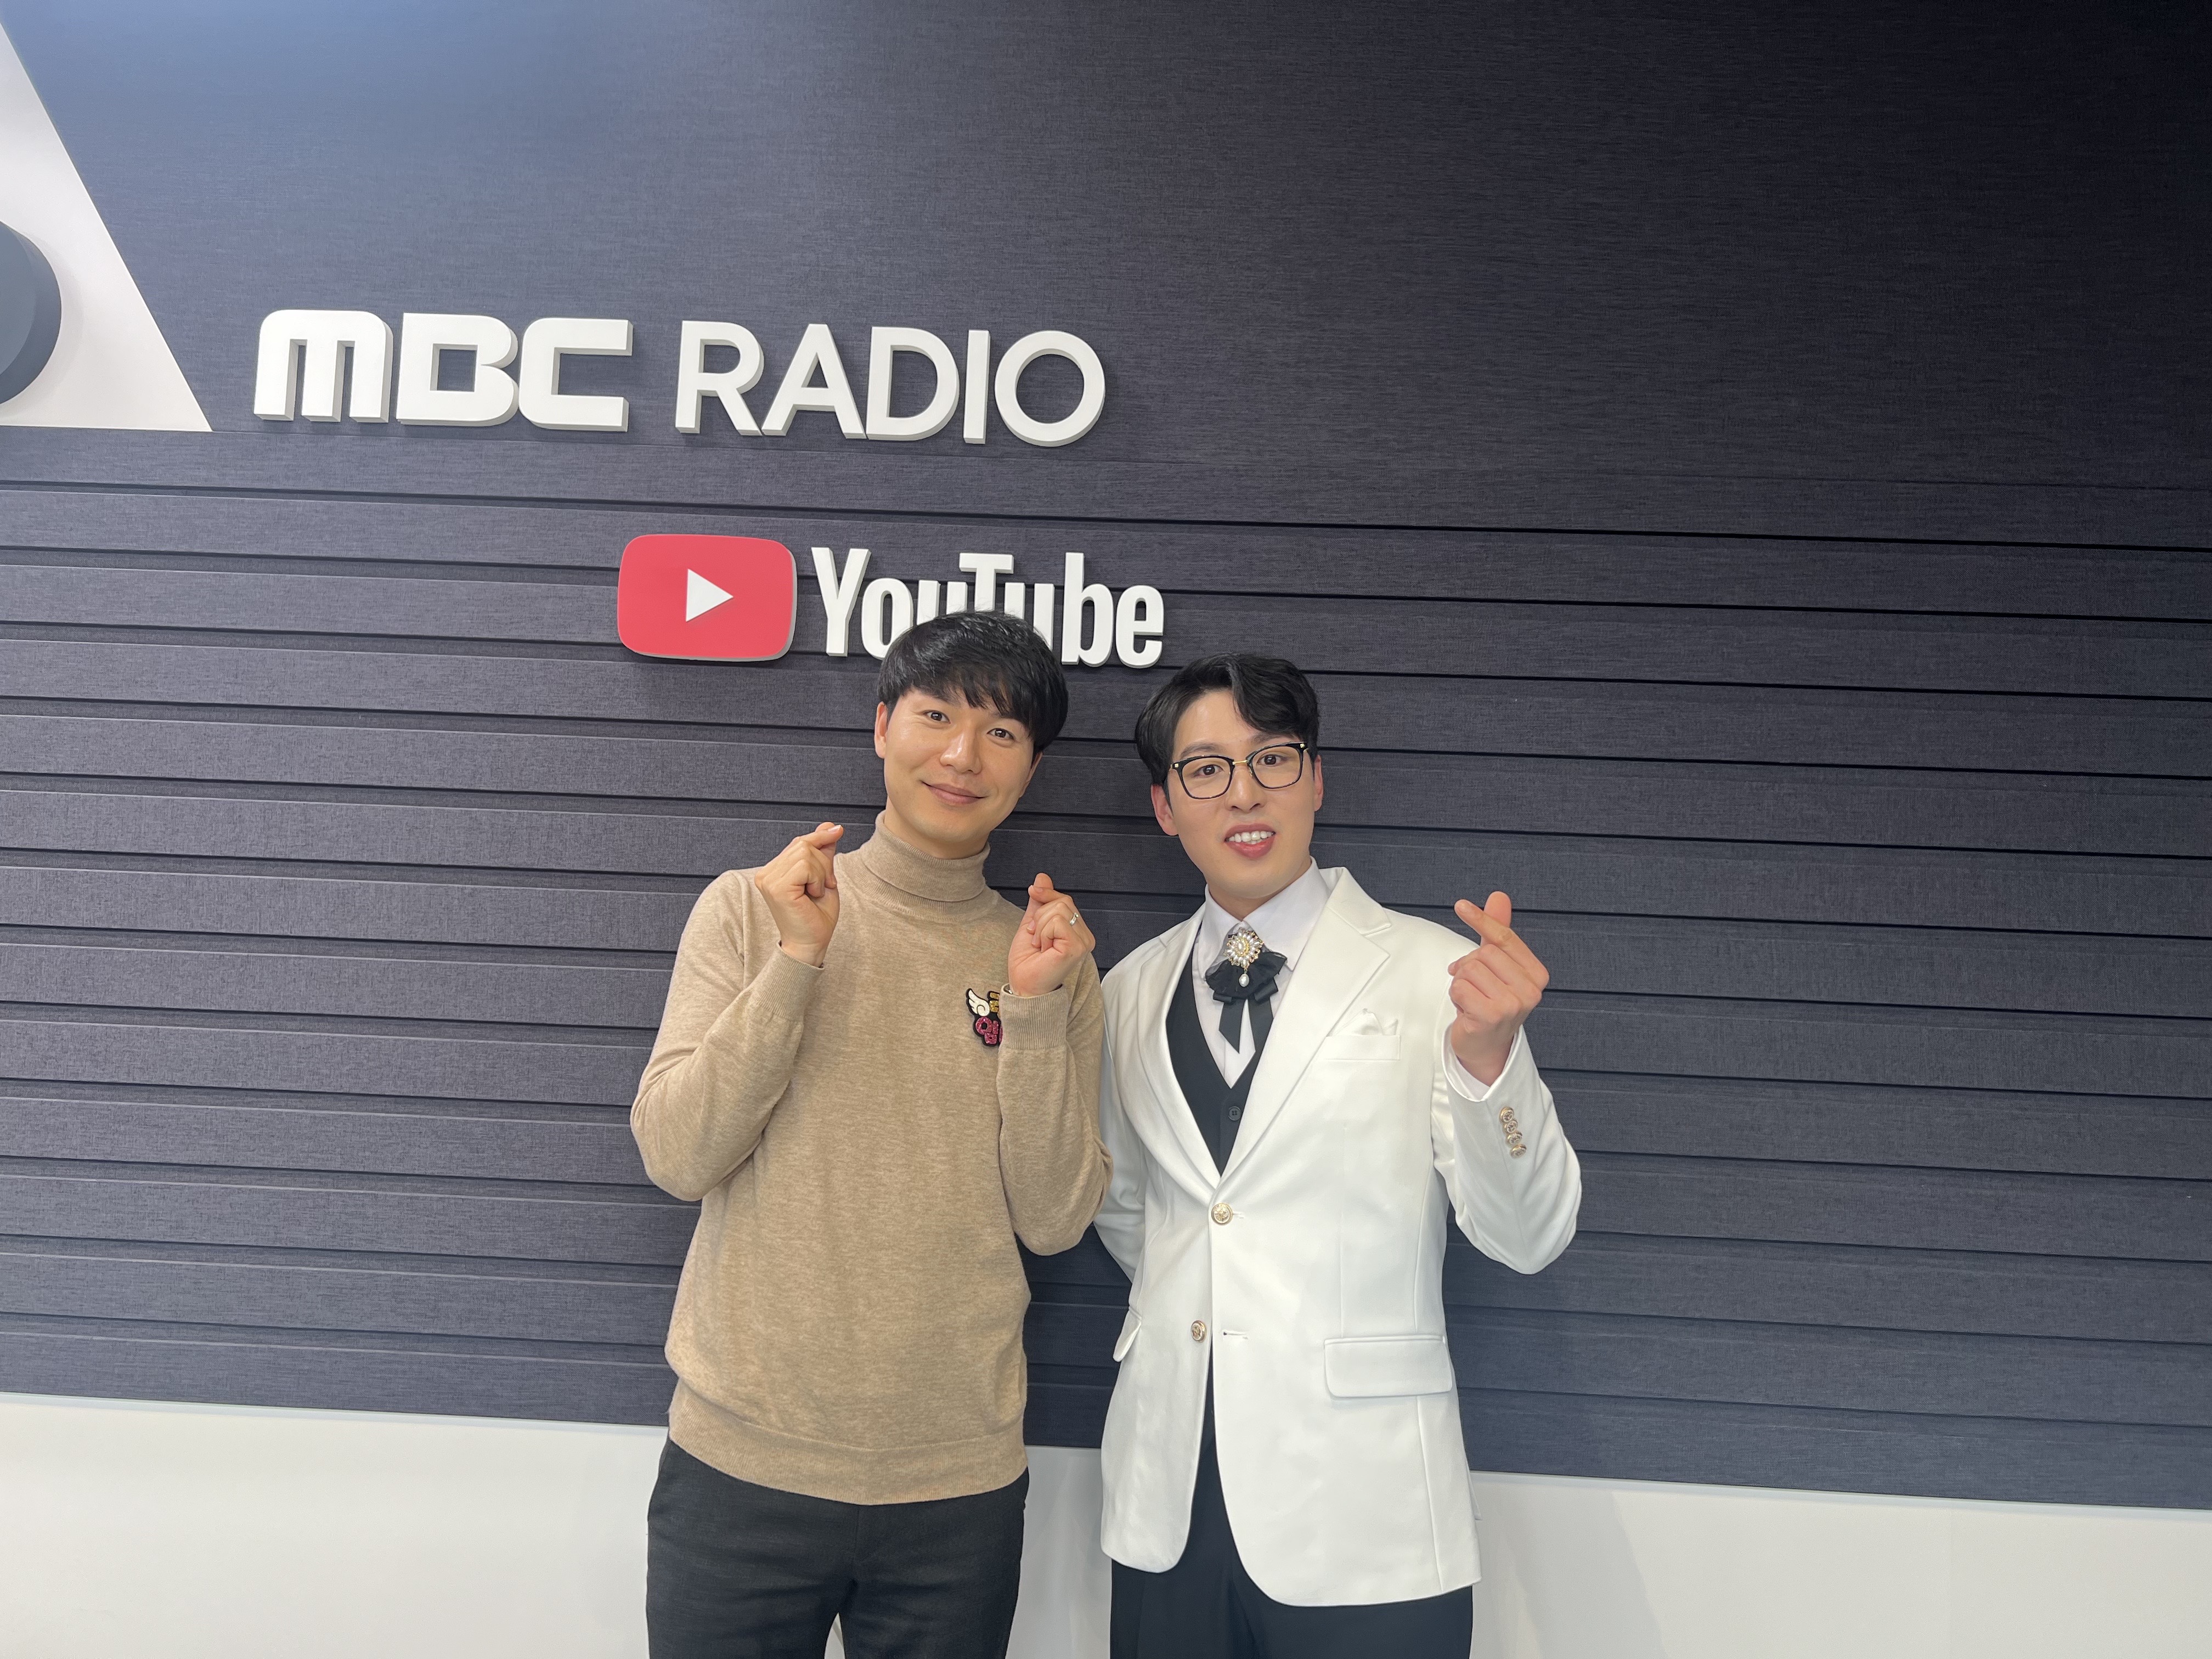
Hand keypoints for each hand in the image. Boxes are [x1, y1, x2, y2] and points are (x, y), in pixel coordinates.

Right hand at [754, 822, 842, 965]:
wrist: (811, 945)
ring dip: (821, 873)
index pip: (798, 842)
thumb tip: (829, 826)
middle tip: (825, 886)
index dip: (819, 837)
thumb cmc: (816, 916)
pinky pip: (804, 865)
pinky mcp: (777, 887)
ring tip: (817, 893)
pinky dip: (817, 879)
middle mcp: (766, 874)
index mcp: (773, 871)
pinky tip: (813, 895)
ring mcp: (768, 880)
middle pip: (803, 844)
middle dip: (823, 863)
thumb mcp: (824, 877)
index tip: (838, 830)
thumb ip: (822, 853)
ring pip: (804, 853)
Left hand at [1007, 873, 1095, 997]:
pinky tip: (1044, 950)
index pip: (1065, 900)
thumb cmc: (1028, 962)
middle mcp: (1085, 936)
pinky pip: (1057, 922)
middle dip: (1040, 917)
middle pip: (1062, 902)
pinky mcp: (1077, 947)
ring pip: (1059, 911)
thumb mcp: (1032, 924)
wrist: (1023, 986)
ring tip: (1040, 946)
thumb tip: (1042, 877)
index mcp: (1078, 931)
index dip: (1045, 896)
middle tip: (1036, 939)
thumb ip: (1039, 903)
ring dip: (1040, 928)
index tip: (1032, 900)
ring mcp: (1084, 942)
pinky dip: (1043, 934)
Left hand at [1447, 891, 1548, 1085]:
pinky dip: (1456, 997)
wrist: (1485, 1047)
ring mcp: (1513, 1004)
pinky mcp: (1492, 1016)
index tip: (1461, 905)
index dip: (1481, 920)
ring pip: (1469, 969)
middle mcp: (1531, 990)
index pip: (1504, 937)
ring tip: (1471, 999)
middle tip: (1473, 985)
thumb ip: (1498, 931)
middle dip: (1469, 966)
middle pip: (1483, 953)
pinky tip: (1467, 1011)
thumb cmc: (1490, 1002)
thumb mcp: (1496, 965)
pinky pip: (1459, 988)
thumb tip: (1499, 896)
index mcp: (1537, 974)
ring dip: (1461, 983)